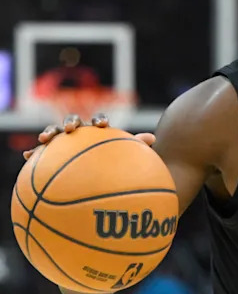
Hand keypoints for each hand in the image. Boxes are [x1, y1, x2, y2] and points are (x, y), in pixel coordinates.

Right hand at [23, 113, 154, 159]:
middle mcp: (81, 133)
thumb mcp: (127, 158)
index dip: (99, 121)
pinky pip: (42, 152)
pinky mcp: (52, 154)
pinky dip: (34, 152)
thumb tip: (153, 138)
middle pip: (73, 121)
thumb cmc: (115, 163)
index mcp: (98, 131)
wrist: (102, 173)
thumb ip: (136, 146)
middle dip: (71, 122)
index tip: (102, 125)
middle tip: (71, 128)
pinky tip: (28, 156)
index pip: (99, 121)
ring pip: (55, 133)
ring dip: (49, 133)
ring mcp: (65, 142)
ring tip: (43, 139)